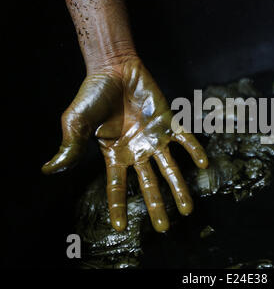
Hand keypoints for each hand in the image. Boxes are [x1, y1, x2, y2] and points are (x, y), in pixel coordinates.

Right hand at [42, 56, 207, 231]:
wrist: (114, 68)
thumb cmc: (93, 94)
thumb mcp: (76, 122)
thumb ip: (70, 146)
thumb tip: (48, 170)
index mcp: (116, 155)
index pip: (117, 187)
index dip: (119, 206)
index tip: (121, 227)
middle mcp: (138, 151)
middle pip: (149, 184)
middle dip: (156, 205)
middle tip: (165, 228)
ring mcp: (155, 138)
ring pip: (170, 168)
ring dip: (179, 187)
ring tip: (188, 209)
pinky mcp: (168, 122)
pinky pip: (185, 138)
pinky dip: (194, 150)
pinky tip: (203, 164)